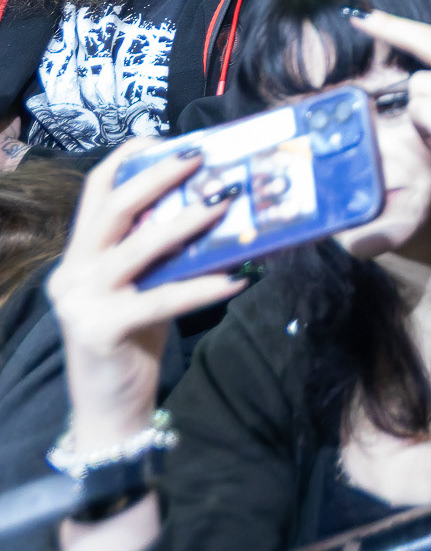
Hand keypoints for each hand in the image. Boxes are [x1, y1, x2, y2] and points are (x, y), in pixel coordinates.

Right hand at [47, 142, 245, 452]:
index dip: (126, 160)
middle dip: (159, 176)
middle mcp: (73, 273)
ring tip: (225, 204)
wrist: (108, 413)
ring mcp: (82, 302)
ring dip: (186, 221)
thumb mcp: (138, 288)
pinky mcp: (103, 330)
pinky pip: (162, 299)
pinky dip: (203, 286)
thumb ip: (155, 254)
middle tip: (201, 157)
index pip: (95, 193)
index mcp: (78, 256)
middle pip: (115, 207)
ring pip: (139, 247)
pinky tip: (238, 279)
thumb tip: (207, 208)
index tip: (162, 138)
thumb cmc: (130, 343)